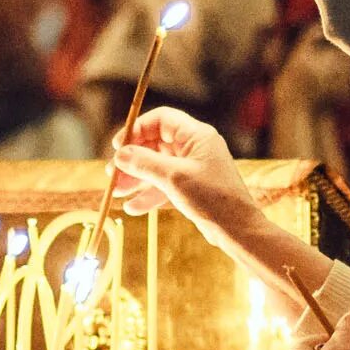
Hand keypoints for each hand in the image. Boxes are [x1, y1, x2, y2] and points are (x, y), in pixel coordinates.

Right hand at [111, 106, 257, 240]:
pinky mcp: (192, 189)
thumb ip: (144, 163)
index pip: (161, 120)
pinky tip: (132, 208)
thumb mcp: (173, 178)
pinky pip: (165, 186)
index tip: (118, 146)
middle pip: (155, 145)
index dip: (137, 129)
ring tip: (116, 192)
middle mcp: (195, 149)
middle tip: (112, 174)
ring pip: (158, 168)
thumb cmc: (212, 198)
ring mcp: (194, 169)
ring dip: (136, 179)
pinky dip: (149, 195)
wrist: (237, 230)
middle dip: (132, 160)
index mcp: (196, 136)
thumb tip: (120, 155)